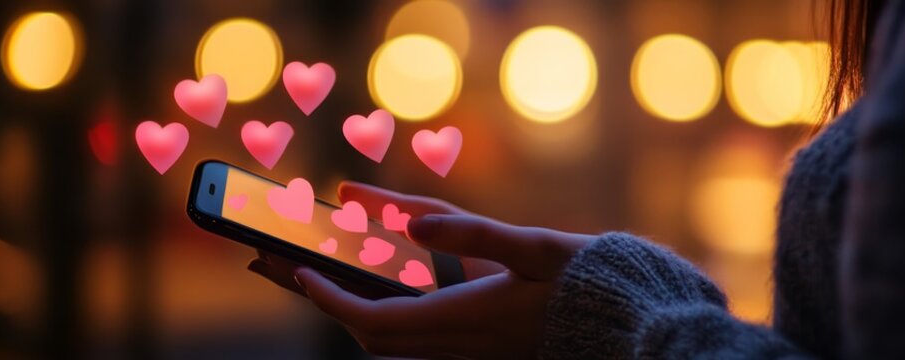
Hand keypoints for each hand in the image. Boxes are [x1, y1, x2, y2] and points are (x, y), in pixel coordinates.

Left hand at [247, 181, 593, 358]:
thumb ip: (471, 232)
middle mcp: (458, 343)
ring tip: (315, 270)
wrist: (624, 324)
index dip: (327, 297)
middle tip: (280, 264)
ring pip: (388, 340)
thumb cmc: (585, 280)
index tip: (293, 269)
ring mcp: (466, 350)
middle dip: (321, 299)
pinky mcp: (476, 347)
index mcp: (464, 319)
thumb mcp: (532, 245)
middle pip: (370, 334)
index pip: (373, 318)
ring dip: (346, 307)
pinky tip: (380, 282)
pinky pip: (412, 337)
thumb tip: (408, 222)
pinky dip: (380, 310)